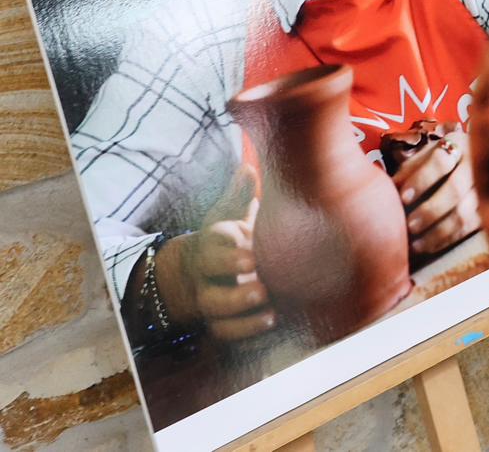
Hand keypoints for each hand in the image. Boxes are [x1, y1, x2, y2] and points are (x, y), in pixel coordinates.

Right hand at [159, 164, 275, 340]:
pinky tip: (271, 326)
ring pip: (215, 313)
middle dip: (235, 289)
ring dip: (240, 315)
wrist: (202, 273)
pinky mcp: (221, 322)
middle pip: (211, 287)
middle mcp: (207, 276)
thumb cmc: (228, 238)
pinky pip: (225, 335)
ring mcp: (212, 301)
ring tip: (269, 310)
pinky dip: (245, 334)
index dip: (228, 252)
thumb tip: (246, 168)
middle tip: (263, 287)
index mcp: (211, 245)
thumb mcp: (230, 215)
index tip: (251, 250)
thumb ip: (239, 195)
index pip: (211, 246)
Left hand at [391, 130, 480, 255]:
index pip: (441, 161)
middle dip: (431, 210)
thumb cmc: (443, 159)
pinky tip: (430, 247)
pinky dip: (449, 239)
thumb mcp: (428, 155)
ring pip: (466, 213)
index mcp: (458, 145)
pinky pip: (470, 228)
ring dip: (439, 231)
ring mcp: (486, 188)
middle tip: (410, 225)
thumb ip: (410, 169)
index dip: (421, 180)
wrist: (479, 162)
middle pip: (456, 189)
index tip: (402, 198)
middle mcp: (476, 164)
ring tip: (417, 244)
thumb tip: (390, 187)